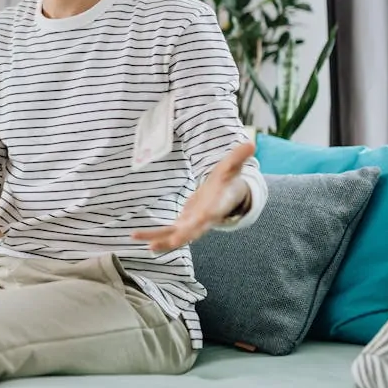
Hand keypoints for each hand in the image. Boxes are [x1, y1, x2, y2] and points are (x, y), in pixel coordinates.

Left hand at [132, 142, 254, 252]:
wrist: (226, 197)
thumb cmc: (228, 181)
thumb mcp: (232, 167)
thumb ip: (238, 157)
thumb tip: (251, 143)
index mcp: (216, 207)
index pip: (210, 215)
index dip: (202, 221)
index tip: (196, 224)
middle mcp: (204, 220)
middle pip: (191, 232)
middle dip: (177, 238)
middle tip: (161, 244)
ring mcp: (192, 224)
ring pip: (175, 236)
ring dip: (158, 240)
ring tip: (140, 241)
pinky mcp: (183, 224)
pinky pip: (167, 233)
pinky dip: (153, 235)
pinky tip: (135, 236)